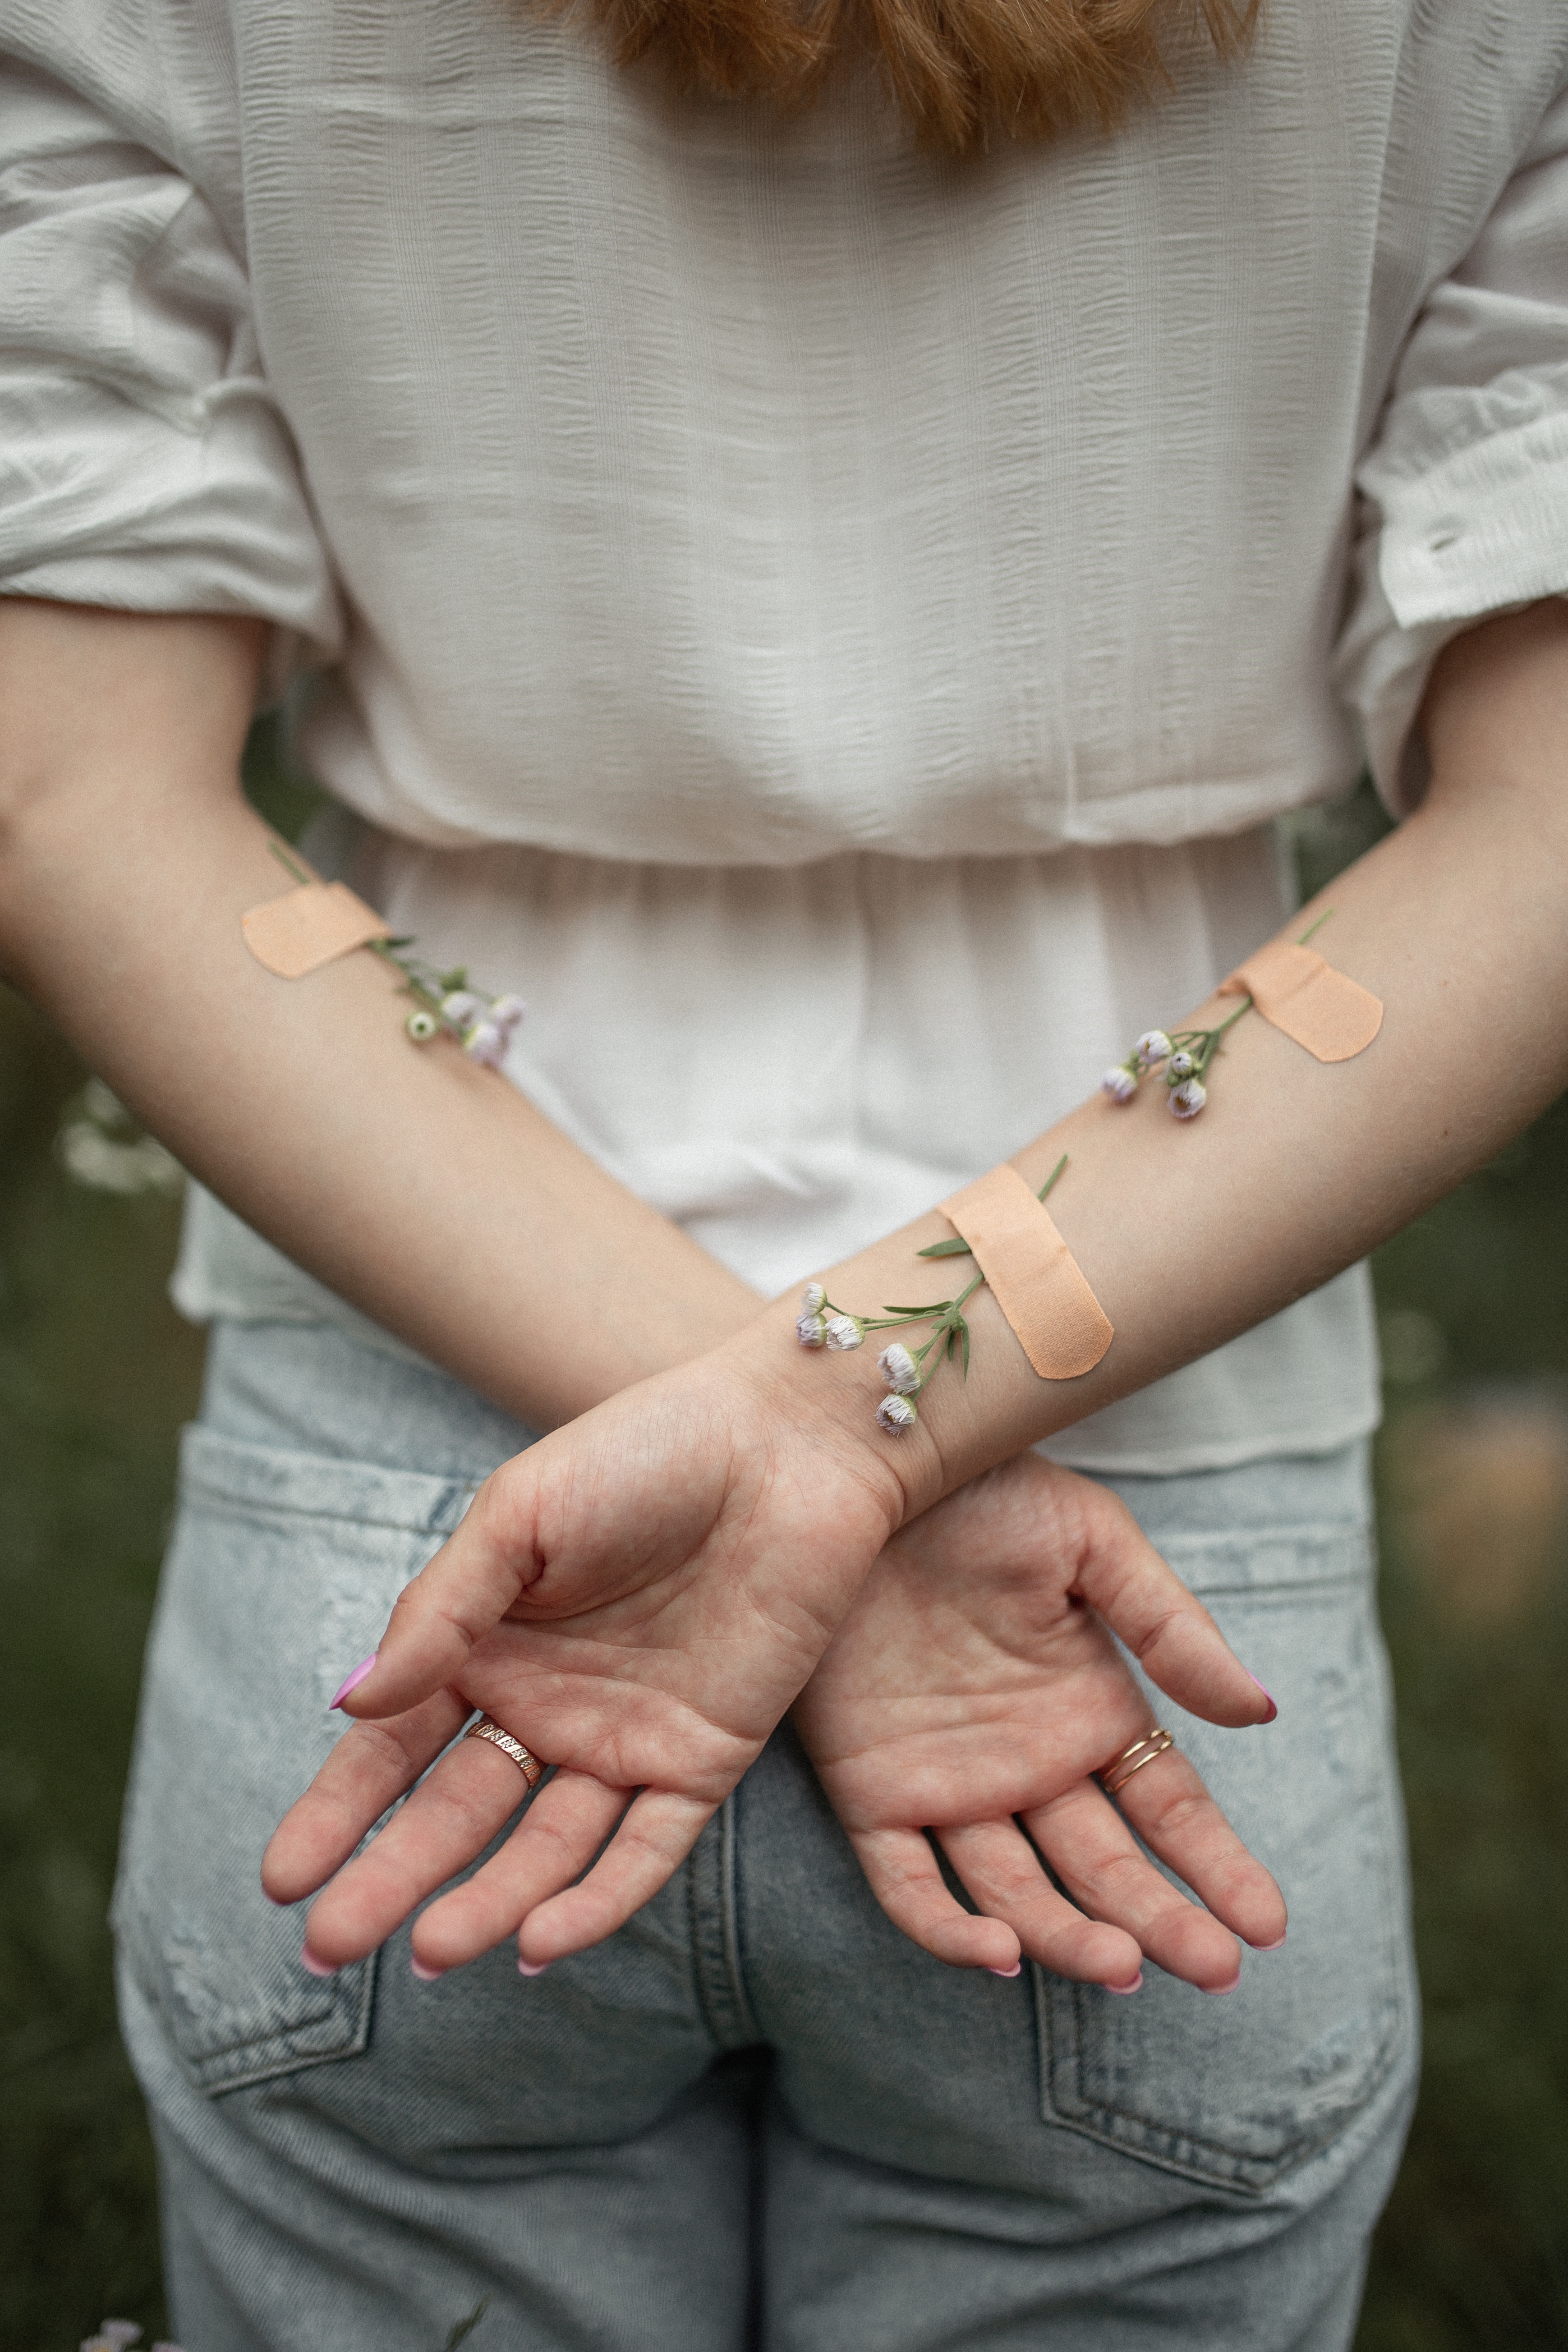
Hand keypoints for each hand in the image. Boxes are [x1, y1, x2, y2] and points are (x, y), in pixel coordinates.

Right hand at [262, 1342, 914, 1971]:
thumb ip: (441, 1610)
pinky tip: (541, 1943)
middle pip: (455, 1813)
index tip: (283, 1881)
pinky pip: (643, 1848)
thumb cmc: (644, 1449)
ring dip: (487, 1902)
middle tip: (331, 1947)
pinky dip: (596, 1900)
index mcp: (488, 1643)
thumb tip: (350, 1702)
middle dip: (391, 1879)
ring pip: (544, 1849)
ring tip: (432, 1952)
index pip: (394, 1748)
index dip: (338, 1814)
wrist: (785, 1440)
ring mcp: (623, 1737)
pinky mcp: (704, 1757)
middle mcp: (547, 1703)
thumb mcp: (520, 1514)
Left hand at [795, 1453, 1283, 1991]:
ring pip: (1017, 1891)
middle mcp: (1028, 1764)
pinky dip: (948, 1929)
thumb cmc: (984, 1490)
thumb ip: (1170, 1628)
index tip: (1266, 1926)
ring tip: (1120, 1967)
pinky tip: (1000, 1953)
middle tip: (1214, 1970)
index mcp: (1090, 1709)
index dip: (1219, 1869)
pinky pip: (908, 1883)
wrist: (864, 1463)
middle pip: (1105, 1868)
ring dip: (1070, 1936)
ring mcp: (950, 1784)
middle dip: (1162, 1922)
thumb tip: (1260, 1711)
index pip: (1171, 1812)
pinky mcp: (870, 1792)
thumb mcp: (1091, 1540)